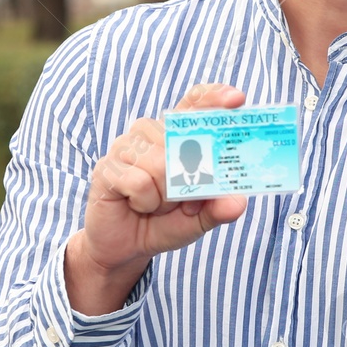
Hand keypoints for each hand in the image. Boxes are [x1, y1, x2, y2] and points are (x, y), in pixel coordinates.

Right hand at [67, 83, 249, 314]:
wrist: (126, 247)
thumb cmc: (163, 223)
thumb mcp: (199, 218)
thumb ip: (218, 207)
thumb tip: (238, 202)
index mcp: (175, 134)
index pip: (195, 103)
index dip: (214, 98)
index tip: (237, 100)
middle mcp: (150, 132)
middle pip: (183, 144)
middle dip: (191, 181)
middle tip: (184, 203)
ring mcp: (125, 146)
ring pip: (162, 165)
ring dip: (166, 197)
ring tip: (156, 205)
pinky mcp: (107, 166)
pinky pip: (140, 182)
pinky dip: (146, 202)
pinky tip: (137, 205)